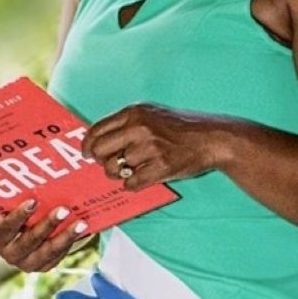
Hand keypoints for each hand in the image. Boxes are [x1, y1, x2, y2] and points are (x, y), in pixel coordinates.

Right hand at [0, 200, 87, 272]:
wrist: (13, 234)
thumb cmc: (7, 212)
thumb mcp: (1, 204)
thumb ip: (1, 194)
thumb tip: (5, 171)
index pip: (6, 229)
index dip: (19, 216)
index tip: (33, 201)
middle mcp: (10, 255)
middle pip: (30, 241)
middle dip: (48, 225)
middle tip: (64, 209)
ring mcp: (27, 264)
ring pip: (47, 253)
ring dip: (65, 237)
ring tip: (81, 223)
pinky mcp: (43, 266)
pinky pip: (57, 257)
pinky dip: (70, 243)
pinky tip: (82, 230)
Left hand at [81, 103, 218, 189]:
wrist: (210, 138)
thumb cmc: (180, 127)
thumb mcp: (151, 114)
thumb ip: (126, 123)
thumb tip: (99, 139)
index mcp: (134, 113)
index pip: (97, 130)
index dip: (88, 145)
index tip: (87, 153)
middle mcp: (139, 129)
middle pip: (100, 151)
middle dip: (100, 161)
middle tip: (108, 164)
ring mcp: (150, 149)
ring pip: (114, 169)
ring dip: (118, 174)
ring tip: (129, 170)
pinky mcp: (161, 167)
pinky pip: (131, 183)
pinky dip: (131, 185)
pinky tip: (139, 179)